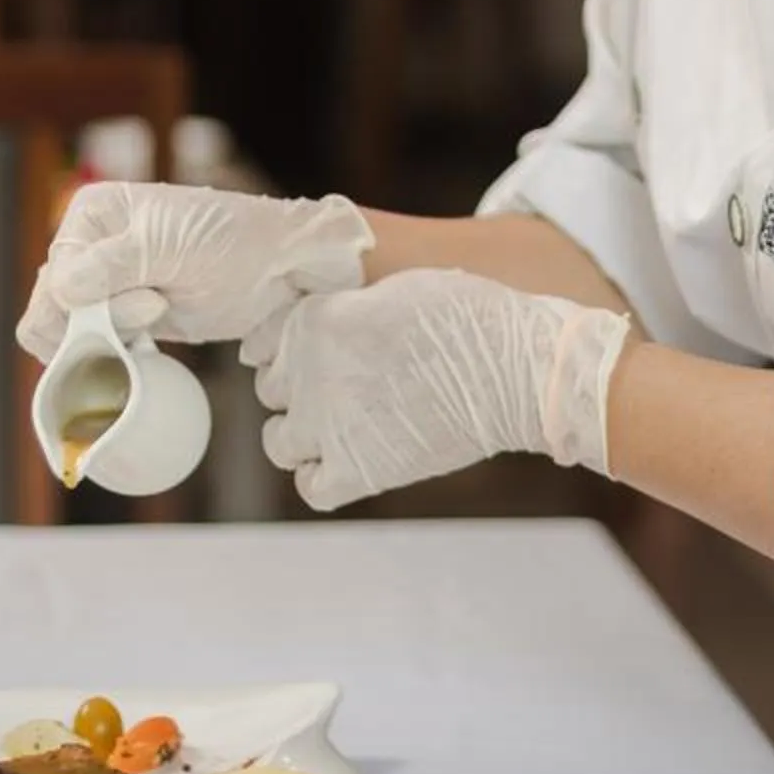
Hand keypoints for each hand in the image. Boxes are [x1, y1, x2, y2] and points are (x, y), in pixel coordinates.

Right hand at [16, 183, 372, 361]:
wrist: (279, 267)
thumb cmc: (232, 240)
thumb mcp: (172, 244)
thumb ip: (114, 265)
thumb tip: (61, 287)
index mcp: (91, 214)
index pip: (54, 275)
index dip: (90, 302)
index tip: (148, 300)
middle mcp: (90, 248)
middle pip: (53, 308)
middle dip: (101, 321)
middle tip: (155, 308)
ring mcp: (107, 286)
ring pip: (70, 335)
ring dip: (111, 338)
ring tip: (160, 313)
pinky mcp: (126, 318)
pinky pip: (96, 348)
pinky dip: (115, 354)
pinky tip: (151, 342)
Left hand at [244, 268, 631, 511]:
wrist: (513, 370)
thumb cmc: (467, 319)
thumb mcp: (391, 287)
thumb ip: (342, 306)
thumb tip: (322, 322)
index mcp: (312, 319)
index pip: (260, 341)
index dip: (286, 348)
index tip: (318, 353)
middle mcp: (306, 372)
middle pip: (271, 389)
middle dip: (299, 389)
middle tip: (344, 388)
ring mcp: (327, 426)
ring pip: (278, 441)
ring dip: (301, 435)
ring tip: (342, 427)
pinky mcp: (355, 472)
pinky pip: (310, 486)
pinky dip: (322, 478)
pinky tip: (350, 461)